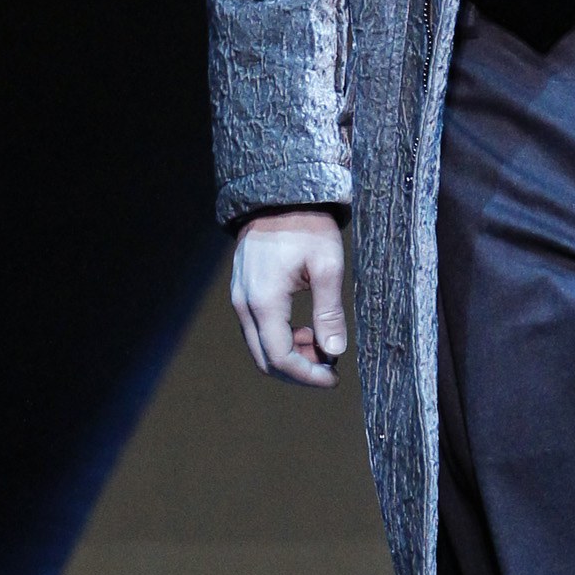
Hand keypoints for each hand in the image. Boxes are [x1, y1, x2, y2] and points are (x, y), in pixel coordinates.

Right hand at [231, 210, 347, 387]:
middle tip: (330, 368)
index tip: (333, 378)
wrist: (279, 196)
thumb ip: (329, 312)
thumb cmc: (306, 226)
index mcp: (264, 301)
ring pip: (259, 347)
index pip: (280, 358)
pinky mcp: (242, 293)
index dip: (307, 376)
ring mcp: (239, 299)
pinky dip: (280, 339)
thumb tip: (334, 351)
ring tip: (321, 343)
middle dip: (298, 371)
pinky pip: (257, 330)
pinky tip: (305, 329)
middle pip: (265, 360)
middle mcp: (244, 305)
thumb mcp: (327, 266)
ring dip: (290, 355)